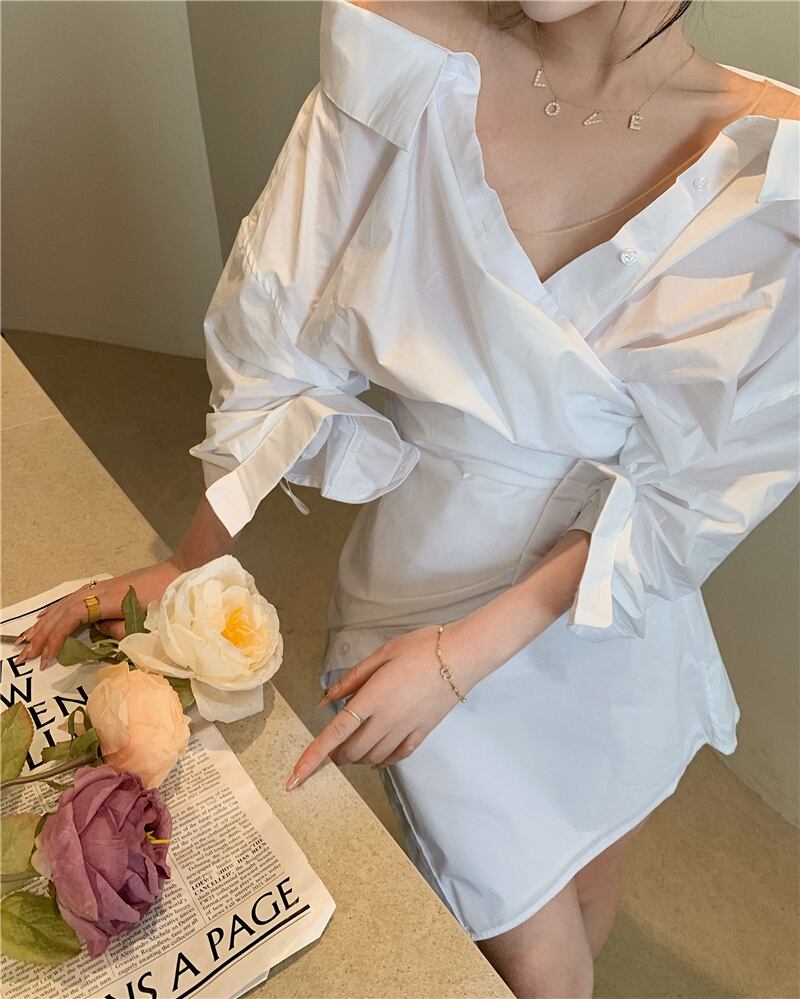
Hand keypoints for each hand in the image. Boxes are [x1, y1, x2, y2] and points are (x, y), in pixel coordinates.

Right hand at [12, 559, 184, 669]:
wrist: (182, 572)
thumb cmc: (168, 599)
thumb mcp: (147, 622)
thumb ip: (120, 630)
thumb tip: (100, 632)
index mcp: (108, 599)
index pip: (72, 617)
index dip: (56, 637)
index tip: (45, 657)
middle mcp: (100, 590)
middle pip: (63, 611)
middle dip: (42, 634)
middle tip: (24, 655)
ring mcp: (103, 587)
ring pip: (66, 604)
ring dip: (45, 622)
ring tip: (26, 639)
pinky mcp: (108, 588)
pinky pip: (75, 599)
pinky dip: (58, 610)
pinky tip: (49, 617)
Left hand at [285, 615, 495, 790]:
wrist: (462, 656)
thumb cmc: (420, 648)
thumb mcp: (381, 655)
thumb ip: (350, 680)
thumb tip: (325, 700)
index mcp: (372, 699)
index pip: (335, 734)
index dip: (312, 758)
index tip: (294, 779)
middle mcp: (387, 721)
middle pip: (351, 752)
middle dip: (335, 755)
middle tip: (331, 745)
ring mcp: (406, 730)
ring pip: (371, 758)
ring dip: (356, 757)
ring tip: (352, 745)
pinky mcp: (422, 733)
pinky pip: (396, 757)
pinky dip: (380, 761)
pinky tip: (376, 756)